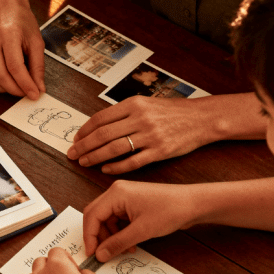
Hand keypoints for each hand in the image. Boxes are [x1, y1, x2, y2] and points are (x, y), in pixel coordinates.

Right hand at [0, 0, 45, 98]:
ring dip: (2, 89)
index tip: (34, 94)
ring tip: (15, 88)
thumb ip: (38, 66)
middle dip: (15, 89)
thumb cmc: (22, 22)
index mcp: (8, 33)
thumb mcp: (36, 41)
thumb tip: (39, 88)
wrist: (5, 7)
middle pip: (0, 74)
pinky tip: (2, 82)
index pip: (15, 66)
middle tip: (26, 94)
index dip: (25, 84)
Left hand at [68, 96, 214, 173]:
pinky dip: (116, 166)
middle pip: (103, 134)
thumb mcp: (146, 104)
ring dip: (95, 157)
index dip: (85, 130)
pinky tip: (106, 169)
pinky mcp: (160, 151)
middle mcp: (140, 118)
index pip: (101, 118)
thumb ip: (124, 113)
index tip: (75, 139)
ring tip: (84, 162)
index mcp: (134, 104)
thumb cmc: (172, 112)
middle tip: (72, 154)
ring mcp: (150, 135)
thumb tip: (98, 126)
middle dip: (84, 146)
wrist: (201, 118)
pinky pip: (133, 161)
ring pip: (114, 148)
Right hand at [84, 180, 195, 261]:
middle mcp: (117, 192)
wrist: (193, 204)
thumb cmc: (170, 210)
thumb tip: (100, 255)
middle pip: (97, 216)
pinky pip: (118, 220)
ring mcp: (125, 197)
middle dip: (99, 237)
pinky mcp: (132, 204)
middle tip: (104, 254)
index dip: (89, 236)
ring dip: (112, 237)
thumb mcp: (142, 230)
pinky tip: (131, 243)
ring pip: (107, 220)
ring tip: (124, 250)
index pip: (92, 215)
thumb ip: (118, 243)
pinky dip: (120, 233)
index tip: (92, 253)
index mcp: (116, 193)